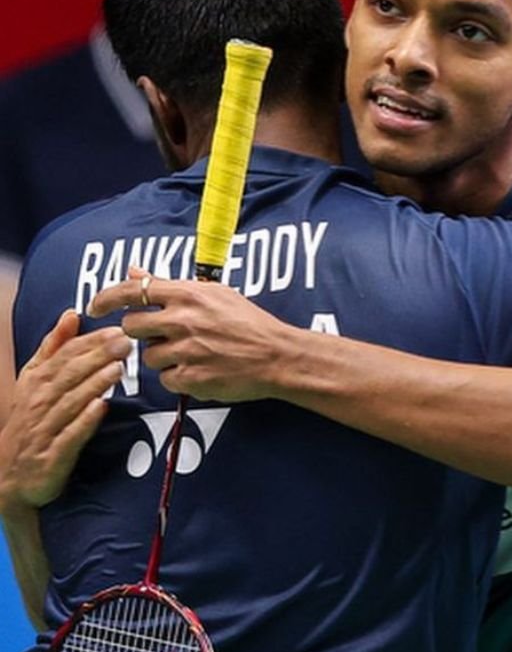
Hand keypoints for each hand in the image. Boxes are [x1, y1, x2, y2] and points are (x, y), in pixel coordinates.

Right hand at [0, 309, 130, 513]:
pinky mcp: (52, 455)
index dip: (90, 342)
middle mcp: (39, 401)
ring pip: (70, 401)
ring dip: (93, 384)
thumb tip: (71, 315)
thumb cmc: (28, 421)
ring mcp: (45, 428)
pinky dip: (84, 421)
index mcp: (36, 381)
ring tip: (117, 369)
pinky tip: (101, 408)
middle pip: (69, 374)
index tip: (115, 329)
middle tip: (124, 342)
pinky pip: (69, 434)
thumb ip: (54, 347)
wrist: (8, 474)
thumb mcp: (33, 380)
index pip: (65, 355)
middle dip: (97, 357)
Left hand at [88, 268, 295, 402]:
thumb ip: (169, 284)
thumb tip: (134, 271)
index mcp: (188, 294)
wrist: (277, 355)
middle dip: (139, 332)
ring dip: (162, 357)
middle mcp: (183, 320)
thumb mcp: (213, 293)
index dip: (106, 298)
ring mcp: (186, 350)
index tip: (95, 306)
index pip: (132, 290)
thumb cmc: (248, 322)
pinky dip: (177, 378)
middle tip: (160, 335)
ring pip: (148, 356)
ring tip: (190, 354)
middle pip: (132, 326)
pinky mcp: (192, 377)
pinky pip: (166, 380)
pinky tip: (198, 370)